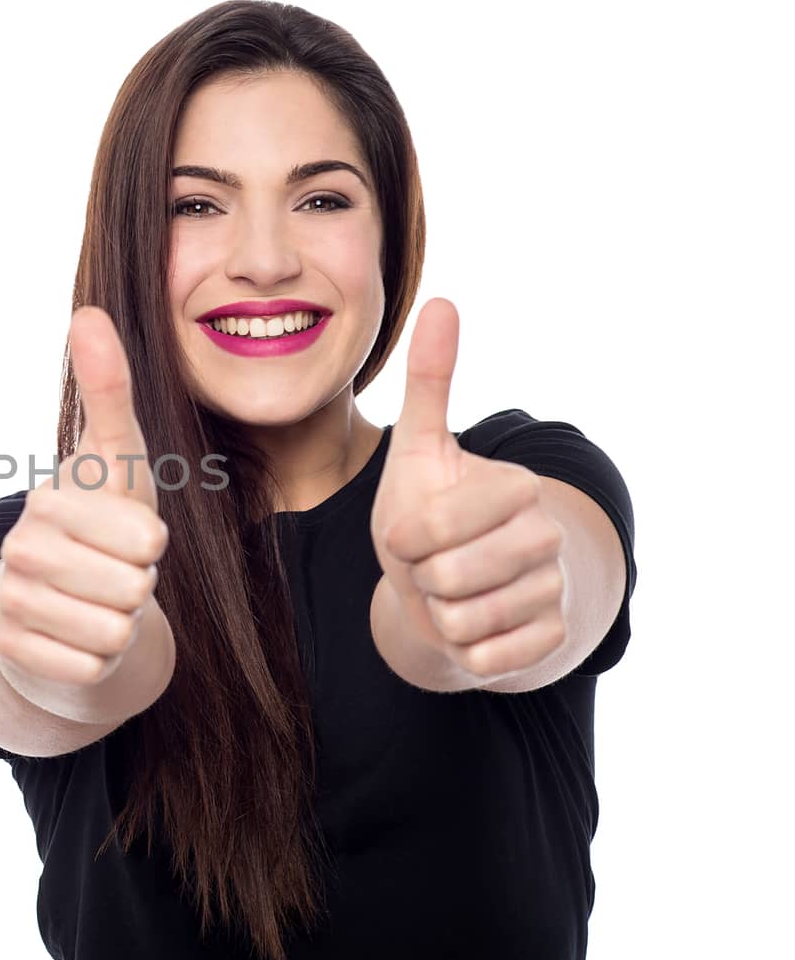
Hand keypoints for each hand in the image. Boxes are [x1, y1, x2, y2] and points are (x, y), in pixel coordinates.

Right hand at [0, 306, 170, 686]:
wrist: (53, 587)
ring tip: (98, 596)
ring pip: (114, 633)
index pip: (146, 543)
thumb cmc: (98, 516)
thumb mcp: (115, 456)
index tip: (127, 533)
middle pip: (131, 590)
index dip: (152, 546)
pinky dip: (99, 657)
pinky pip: (92, 667)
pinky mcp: (13, 650)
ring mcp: (10, 602)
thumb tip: (88, 311)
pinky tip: (77, 631)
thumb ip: (107, 388)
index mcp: (47, 501)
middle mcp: (18, 549)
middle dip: (137, 585)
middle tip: (113, 569)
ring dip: (120, 621)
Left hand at [369, 298, 569, 681]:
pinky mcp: (550, 641)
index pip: (434, 528)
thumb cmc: (425, 511)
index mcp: (517, 487)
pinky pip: (486, 659)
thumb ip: (430, 381)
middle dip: (419, 577)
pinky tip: (472, 625)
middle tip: (428, 563)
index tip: (409, 530)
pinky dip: (463, 650)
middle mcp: (547, 537)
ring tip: (447, 591)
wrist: (446, 585)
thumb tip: (442, 300)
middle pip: (448, 578)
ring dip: (438, 613)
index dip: (404, 536)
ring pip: (462, 621)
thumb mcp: (416, 449)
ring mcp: (554, 591)